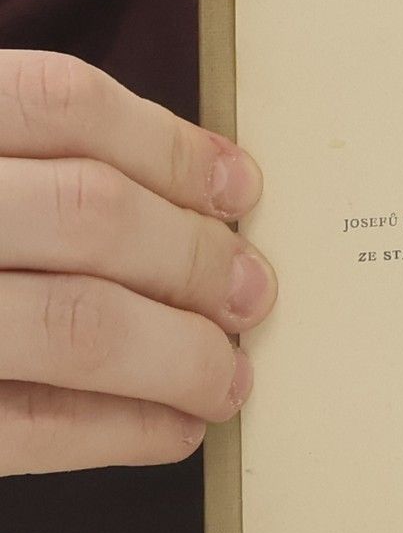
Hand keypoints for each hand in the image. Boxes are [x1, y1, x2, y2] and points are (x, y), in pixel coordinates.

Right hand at [0, 51, 273, 471]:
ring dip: (180, 354)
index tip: (240, 187)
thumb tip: (198, 197)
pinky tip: (171, 428)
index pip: (60, 102)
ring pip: (76, 323)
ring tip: (227, 373)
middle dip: (194, 258)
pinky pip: (28, 425)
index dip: (171, 146)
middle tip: (250, 290)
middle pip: (89, 213)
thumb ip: (22, 167)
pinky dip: (121, 429)